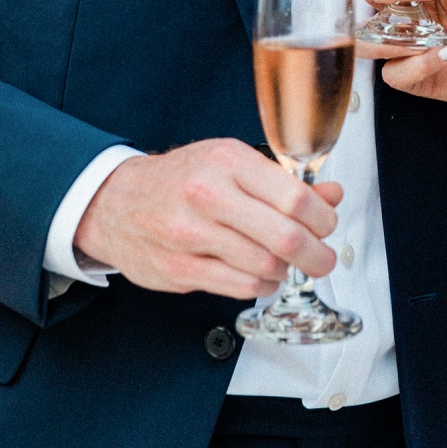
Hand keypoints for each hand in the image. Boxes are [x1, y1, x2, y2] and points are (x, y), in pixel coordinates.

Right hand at [74, 138, 341, 296]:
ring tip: (286, 264)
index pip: (294, 196)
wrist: (115, 202)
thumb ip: (282, 182)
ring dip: (286, 271)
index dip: (323, 218)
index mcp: (227, 161)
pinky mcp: (180, 269)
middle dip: (317, 255)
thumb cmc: (180, 179)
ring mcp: (191, 235)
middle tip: (324, 259)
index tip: (327, 225)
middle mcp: (208, 196)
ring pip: (265, 266)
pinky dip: (260, 284)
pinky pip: (240, 286)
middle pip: (285, 237)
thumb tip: (330, 197)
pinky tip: (260, 274)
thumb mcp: (230, 163)